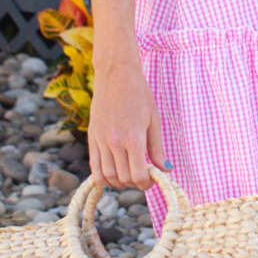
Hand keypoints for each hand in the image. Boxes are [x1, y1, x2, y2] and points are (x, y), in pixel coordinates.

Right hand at [87, 55, 168, 190]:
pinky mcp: (92, 136)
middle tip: (142, 178)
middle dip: (134, 184)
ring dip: (119, 182)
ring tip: (128, 177)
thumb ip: (157, 148)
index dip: (146, 184)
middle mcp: (115, 142)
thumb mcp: (153, 120)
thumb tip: (165, 169)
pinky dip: (101, 177)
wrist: (116, 73)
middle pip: (123, 178)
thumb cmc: (139, 93)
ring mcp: (101, 140)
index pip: (138, 175)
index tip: (151, 180)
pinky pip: (94, 165)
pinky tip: (111, 179)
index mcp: (134, 138)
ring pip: (107, 175)